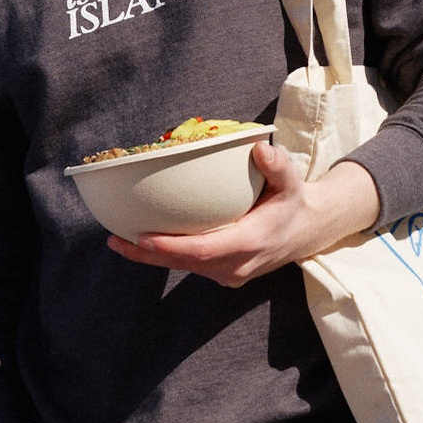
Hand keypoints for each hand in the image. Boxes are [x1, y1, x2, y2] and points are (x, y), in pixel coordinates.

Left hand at [106, 142, 378, 286]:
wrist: (308, 232)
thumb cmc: (293, 202)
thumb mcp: (292, 182)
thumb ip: (278, 166)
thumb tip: (259, 148)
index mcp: (251, 242)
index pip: (202, 250)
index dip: (170, 247)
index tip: (142, 237)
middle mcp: (237, 264)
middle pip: (184, 263)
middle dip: (147, 255)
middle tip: (115, 240)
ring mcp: (229, 274)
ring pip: (183, 267)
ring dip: (150, 257)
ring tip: (117, 242)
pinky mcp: (223, 274)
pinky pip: (189, 266)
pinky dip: (164, 256)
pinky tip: (139, 243)